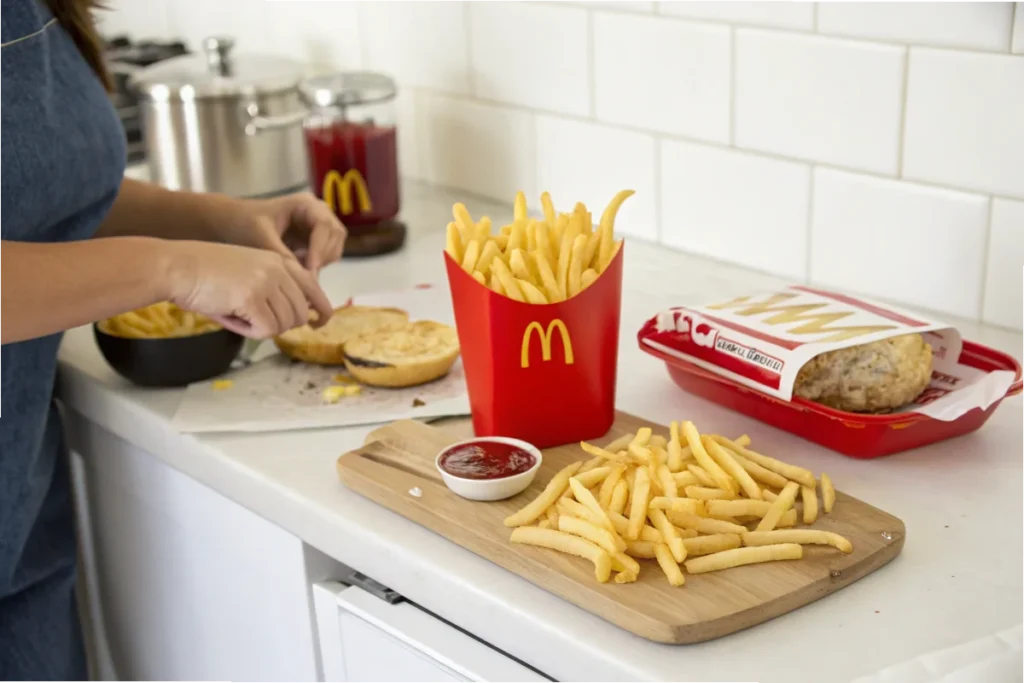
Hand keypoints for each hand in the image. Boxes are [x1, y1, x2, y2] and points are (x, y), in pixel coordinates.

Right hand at [166, 240, 333, 338]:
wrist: (176, 266)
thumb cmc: (206, 273)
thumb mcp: (249, 272)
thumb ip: (276, 289)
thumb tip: (301, 317)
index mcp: (280, 260)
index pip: (314, 287)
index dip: (321, 309)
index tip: (317, 323)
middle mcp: (278, 269)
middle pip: (300, 313)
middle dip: (281, 324)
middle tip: (255, 321)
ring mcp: (267, 283)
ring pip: (284, 324)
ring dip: (261, 328)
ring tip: (237, 314)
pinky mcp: (252, 298)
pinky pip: (265, 330)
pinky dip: (249, 332)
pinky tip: (232, 318)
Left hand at [221, 192, 346, 273]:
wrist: (231, 224)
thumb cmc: (243, 223)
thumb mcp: (261, 238)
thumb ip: (283, 255)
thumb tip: (304, 276)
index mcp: (305, 204)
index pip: (324, 225)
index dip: (320, 248)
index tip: (310, 268)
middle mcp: (317, 213)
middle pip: (335, 236)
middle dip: (322, 256)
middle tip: (305, 274)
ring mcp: (317, 227)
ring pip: (333, 248)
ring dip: (320, 262)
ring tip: (297, 270)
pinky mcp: (314, 241)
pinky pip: (325, 256)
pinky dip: (315, 266)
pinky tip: (296, 268)